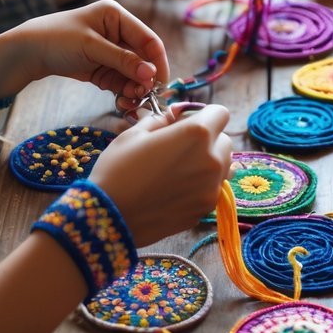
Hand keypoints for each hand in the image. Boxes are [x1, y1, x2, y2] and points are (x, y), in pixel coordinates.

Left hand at [0, 1, 169, 108]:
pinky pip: (119, 81)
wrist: (26, 52)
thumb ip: (122, 60)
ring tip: (129, 102)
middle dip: (144, 79)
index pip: (147, 39)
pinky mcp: (101, 67)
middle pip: (142, 58)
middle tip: (142, 97)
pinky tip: (122, 102)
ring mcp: (109, 51)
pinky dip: (123, 91)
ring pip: (132, 73)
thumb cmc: (57, 39)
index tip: (161, 84)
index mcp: (117, 16)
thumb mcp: (91, 47)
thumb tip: (151, 74)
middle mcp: (117, 31)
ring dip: (134, 88)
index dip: (157, 61)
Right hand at [91, 104, 232, 242]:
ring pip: (223, 165)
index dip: (204, 115)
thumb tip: (171, 117)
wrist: (108, 219)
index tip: (186, 122)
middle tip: (180, 146)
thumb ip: (161, 121)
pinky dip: (203, 184)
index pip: (220, 113)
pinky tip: (177, 188)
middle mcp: (212, 159)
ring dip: (209, 161)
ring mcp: (211, 188)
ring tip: (181, 168)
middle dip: (208, 139)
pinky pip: (213, 188)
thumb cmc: (118, 170)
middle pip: (224, 140)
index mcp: (197, 133)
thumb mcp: (135, 134)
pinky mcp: (205, 209)